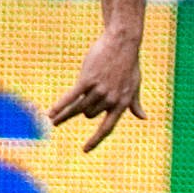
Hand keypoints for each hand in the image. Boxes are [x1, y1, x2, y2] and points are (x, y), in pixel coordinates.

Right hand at [51, 32, 145, 151]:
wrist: (122, 43)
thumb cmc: (129, 64)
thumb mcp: (134, 86)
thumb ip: (134, 103)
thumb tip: (143, 117)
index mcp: (121, 104)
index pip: (107, 128)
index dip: (95, 140)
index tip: (85, 150)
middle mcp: (110, 100)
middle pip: (89, 114)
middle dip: (83, 110)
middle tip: (80, 103)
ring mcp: (98, 90)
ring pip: (78, 108)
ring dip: (64, 115)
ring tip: (52, 120)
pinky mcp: (87, 80)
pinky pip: (70, 98)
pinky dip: (59, 106)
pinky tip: (50, 113)